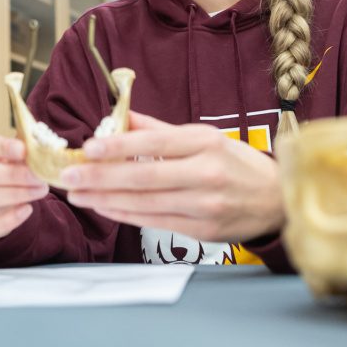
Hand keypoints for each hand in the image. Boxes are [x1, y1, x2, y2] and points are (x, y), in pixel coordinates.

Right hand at [0, 135, 48, 242]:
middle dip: (12, 174)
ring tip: (38, 191)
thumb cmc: (0, 170)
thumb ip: (19, 153)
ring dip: (13, 194)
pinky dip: (8, 219)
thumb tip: (37, 152)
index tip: (23, 150)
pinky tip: (27, 209)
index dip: (1, 147)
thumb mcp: (7, 156)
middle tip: (38, 176)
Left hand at [59, 111, 283, 242]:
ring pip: (145, 203)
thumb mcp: (205, 136)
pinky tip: (103, 208)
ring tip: (77, 194)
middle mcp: (206, 174)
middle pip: (144, 177)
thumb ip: (160, 130)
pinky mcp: (202, 230)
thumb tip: (121, 117)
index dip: (119, 146)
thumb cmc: (237, 163)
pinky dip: (125, 215)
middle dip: (100, 177)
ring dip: (105, 200)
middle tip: (67, 177)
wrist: (279, 199)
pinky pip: (155, 222)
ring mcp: (204, 206)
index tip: (88, 147)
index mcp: (205, 143)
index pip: (155, 144)